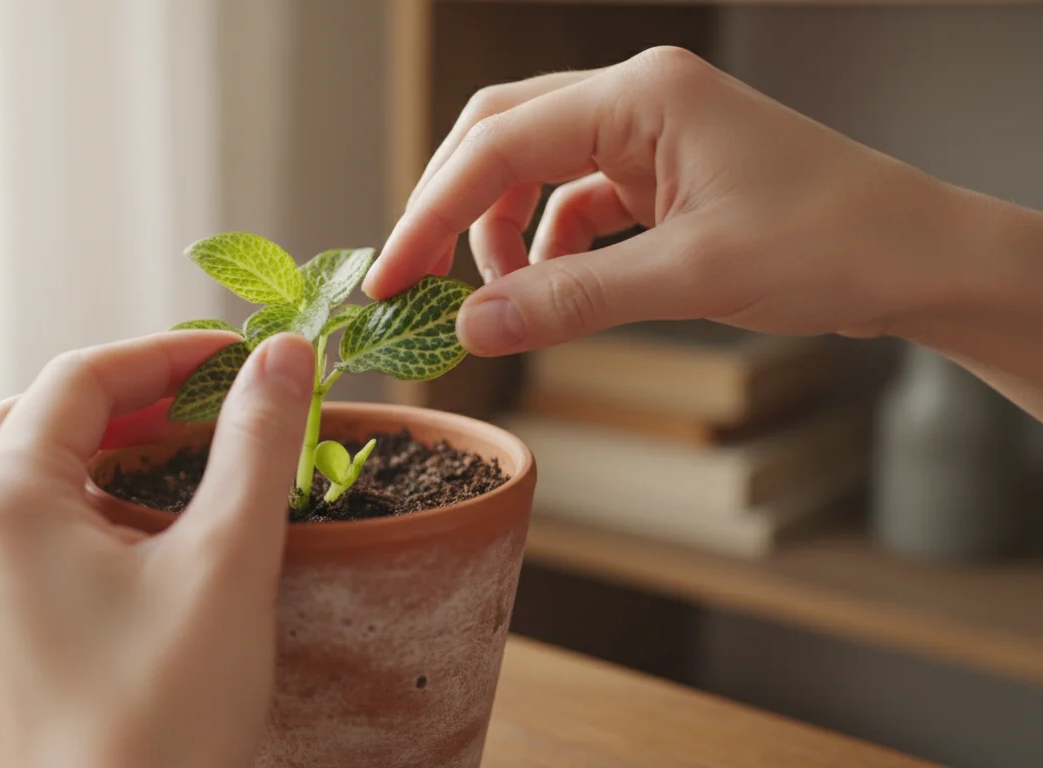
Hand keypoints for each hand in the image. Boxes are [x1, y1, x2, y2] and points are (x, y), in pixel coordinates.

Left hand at [0, 331, 315, 767]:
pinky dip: (66, 525)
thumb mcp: (227, 561)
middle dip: (123, 404)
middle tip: (203, 410)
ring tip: (172, 478)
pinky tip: (127, 559)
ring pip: (13, 490)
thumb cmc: (164, 715)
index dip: (166, 356)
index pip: (80, 380)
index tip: (240, 359)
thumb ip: (257, 443)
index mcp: (0, 503)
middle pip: (34, 425)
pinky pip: (5, 555)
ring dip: (92, 464)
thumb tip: (285, 354)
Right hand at [362, 46, 1042, 416]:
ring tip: (491, 296)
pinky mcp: (665, 172)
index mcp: (641, 96)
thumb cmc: (833, 244)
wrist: (920, 257)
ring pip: (536, 168)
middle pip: (502, 136)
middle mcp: (638, 99)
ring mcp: (652, 133)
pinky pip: (578, 198)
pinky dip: (549, 243)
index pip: (499, 143)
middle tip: (413, 280)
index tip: (390, 275)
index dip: (430, 212)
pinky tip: (546, 286)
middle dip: (450, 207)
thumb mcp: (689, 277)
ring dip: (500, 230)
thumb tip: (472, 329)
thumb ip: (570, 298)